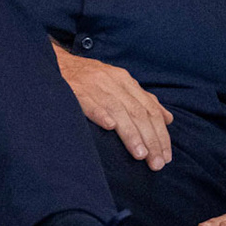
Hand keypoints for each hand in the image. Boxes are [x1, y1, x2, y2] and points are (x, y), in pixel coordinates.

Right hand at [52, 41, 172, 169]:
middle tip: (157, 163)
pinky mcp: (75, 89)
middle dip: (151, 140)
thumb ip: (143, 101)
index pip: (150, 109)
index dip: (161, 134)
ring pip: (118, 110)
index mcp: (126, 82)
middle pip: (138, 113)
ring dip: (131, 134)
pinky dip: (100, 113)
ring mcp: (94, 85)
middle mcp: (114, 82)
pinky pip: (89, 101)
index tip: (167, 156)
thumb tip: (168, 119)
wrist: (56, 62)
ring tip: (141, 155)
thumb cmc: (91, 79)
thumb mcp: (119, 84)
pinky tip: (109, 127)